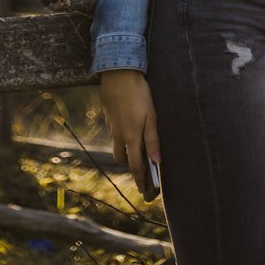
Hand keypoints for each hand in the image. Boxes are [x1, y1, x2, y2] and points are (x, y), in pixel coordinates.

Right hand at [99, 68, 160, 199]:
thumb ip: (153, 139)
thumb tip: (156, 161)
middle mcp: (118, 134)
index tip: (142, 190)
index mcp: (131, 136)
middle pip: (121, 158)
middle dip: (129, 164)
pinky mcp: (107, 115)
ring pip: (116, 144)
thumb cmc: (139, 94)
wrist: (118, 74)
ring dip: (124, 149)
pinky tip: (128, 124)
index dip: (139, 179)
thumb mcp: (151, 116)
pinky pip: (113, 131)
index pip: (135, 165)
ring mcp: (111, 125)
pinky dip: (120, 135)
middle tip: (140, 165)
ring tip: (136, 144)